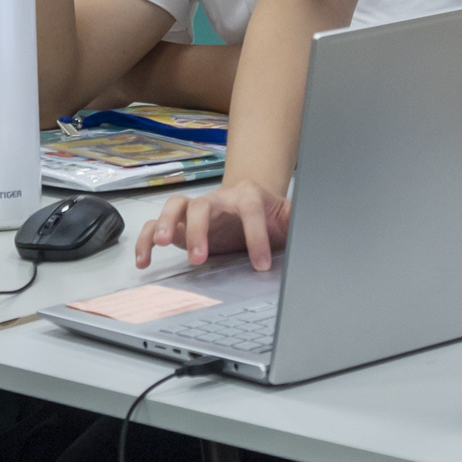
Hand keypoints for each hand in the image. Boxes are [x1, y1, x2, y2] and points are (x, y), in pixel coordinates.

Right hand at [135, 178, 290, 271]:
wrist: (253, 203)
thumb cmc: (271, 215)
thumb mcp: (290, 219)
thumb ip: (299, 223)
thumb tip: (318, 233)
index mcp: (248, 196)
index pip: (250, 209)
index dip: (256, 237)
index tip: (260, 265)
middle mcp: (218, 199)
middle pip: (203, 204)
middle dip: (199, 230)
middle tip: (199, 258)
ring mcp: (197, 210)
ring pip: (175, 205)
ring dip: (165, 223)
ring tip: (160, 244)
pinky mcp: (180, 224)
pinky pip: (154, 225)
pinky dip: (145, 239)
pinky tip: (144, 260)